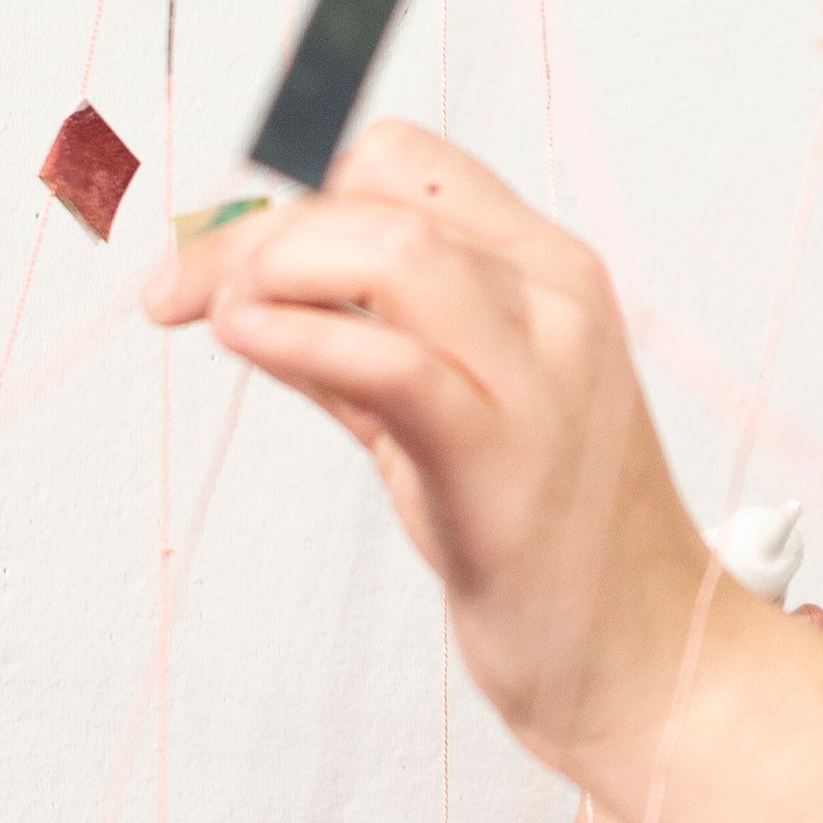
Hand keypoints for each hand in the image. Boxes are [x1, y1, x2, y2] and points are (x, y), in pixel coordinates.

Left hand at [143, 121, 750, 788]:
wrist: (646, 659)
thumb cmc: (547, 546)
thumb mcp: (446, 417)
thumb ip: (359, 347)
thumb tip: (245, 298)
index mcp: (549, 271)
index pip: (401, 163)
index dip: (291, 188)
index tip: (218, 252)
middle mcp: (555, 299)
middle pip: (376, 194)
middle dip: (250, 228)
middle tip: (176, 292)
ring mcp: (539, 373)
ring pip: (388, 250)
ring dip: (269, 267)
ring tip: (212, 317)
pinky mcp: (505, 456)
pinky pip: (393, 360)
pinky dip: (300, 336)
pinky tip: (241, 340)